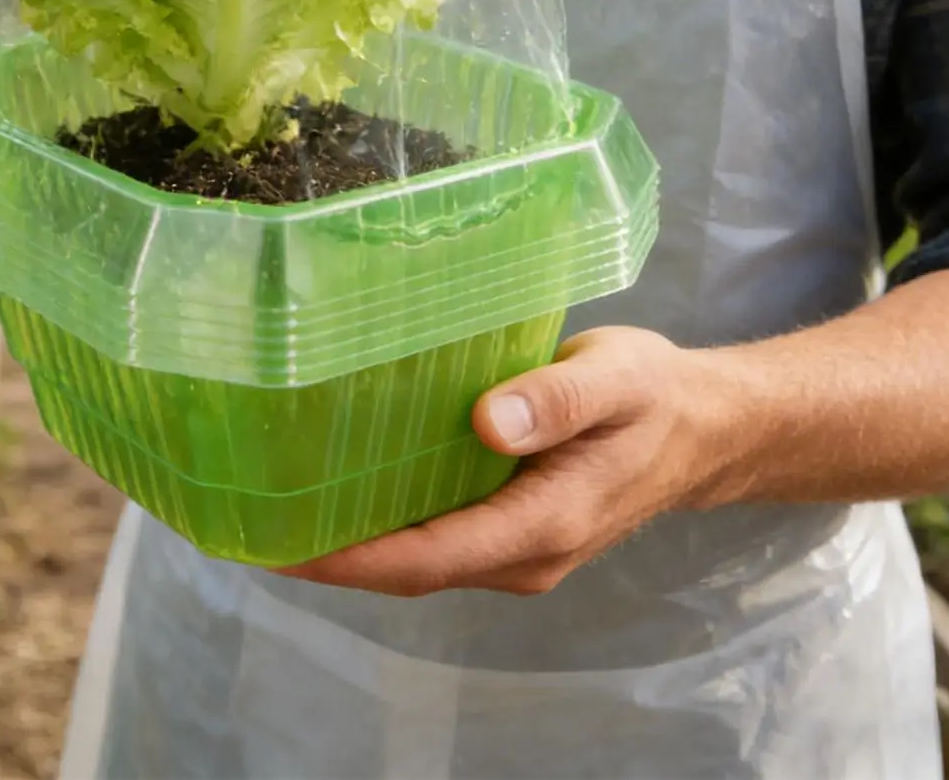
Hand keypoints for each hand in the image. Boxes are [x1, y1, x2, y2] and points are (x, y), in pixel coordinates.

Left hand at [277, 327, 739, 596]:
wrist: (704, 425)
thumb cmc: (656, 395)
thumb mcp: (617, 380)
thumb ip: (557, 400)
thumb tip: (488, 423)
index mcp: (544, 523)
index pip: (426, 557)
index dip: (347, 559)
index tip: (274, 545)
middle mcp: (523, 552)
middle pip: (408, 569)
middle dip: (326, 557)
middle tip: (244, 521)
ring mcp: (518, 546)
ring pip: (418, 557)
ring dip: (349, 544)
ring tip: (271, 507)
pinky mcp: (512, 526)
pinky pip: (436, 537)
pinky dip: (383, 524)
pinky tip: (340, 488)